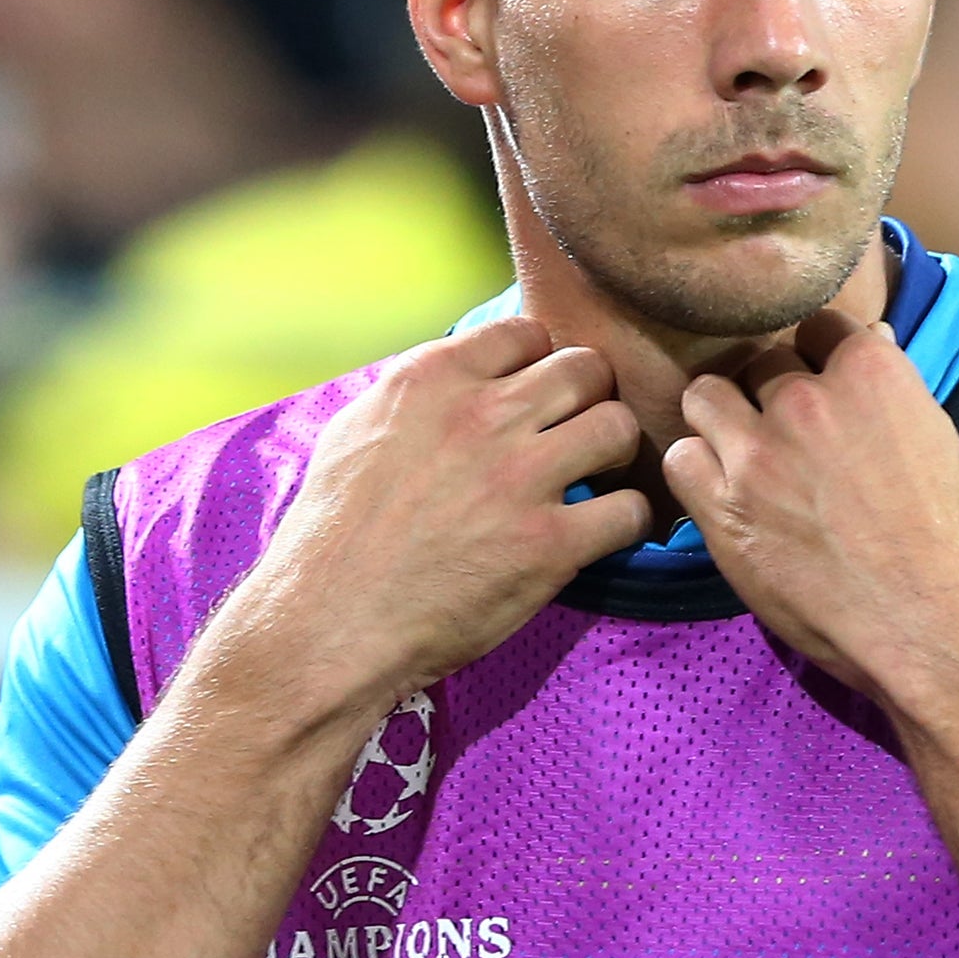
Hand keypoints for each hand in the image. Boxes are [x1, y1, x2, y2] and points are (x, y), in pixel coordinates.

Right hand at [197, 316, 650, 731]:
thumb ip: (418, 396)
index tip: (537, 397)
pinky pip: (630, 509)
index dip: (540, 363)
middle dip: (591, 396)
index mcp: (431, 379)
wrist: (328, 625)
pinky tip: (602, 532)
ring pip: (618, 426)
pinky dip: (627, 520)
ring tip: (597, 477)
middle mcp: (482, 416)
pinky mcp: (550, 544)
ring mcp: (521, 478)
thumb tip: (462, 378)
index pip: (527, 332)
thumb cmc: (332, 536)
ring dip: (616, 452)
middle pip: (585, 368)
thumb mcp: (356, 432)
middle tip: (580, 431)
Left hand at [664, 310, 958, 707]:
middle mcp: (804, 398)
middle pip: (758, 361)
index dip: (815, 356)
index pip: (815, 324)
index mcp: (867, 371)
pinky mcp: (723, 506)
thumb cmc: (945, 536)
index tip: (820, 386)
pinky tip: (722, 495)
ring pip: (705, 396)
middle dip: (769, 391)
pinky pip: (679, 457)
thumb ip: (888, 388)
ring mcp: (756, 450)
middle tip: (784, 433)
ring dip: (721, 420)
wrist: (928, 621)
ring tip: (742, 455)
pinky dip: (697, 471)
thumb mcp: (932, 438)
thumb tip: (869, 339)